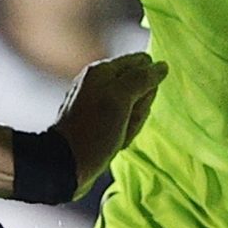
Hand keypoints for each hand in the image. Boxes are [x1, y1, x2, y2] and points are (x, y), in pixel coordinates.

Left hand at [54, 53, 167, 199]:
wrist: (67, 163)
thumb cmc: (93, 131)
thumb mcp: (120, 100)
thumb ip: (142, 79)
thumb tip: (161, 66)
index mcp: (102, 70)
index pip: (142, 63)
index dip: (147, 83)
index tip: (136, 100)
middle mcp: (99, 82)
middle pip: (140, 87)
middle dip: (140, 107)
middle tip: (124, 121)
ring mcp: (99, 101)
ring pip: (135, 108)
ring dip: (133, 123)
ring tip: (118, 134)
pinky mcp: (99, 120)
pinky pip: (124, 122)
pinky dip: (125, 133)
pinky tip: (115, 142)